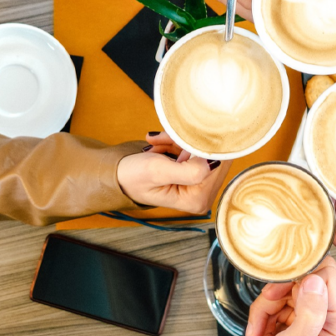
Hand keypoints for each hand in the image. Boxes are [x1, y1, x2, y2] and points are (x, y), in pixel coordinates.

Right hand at [115, 132, 231, 213]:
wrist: (118, 175)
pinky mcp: (193, 173)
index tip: (180, 136)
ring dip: (178, 141)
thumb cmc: (133, 177)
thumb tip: (214, 162)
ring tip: (156, 143)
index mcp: (197, 199)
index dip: (202, 146)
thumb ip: (187, 170)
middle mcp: (203, 195)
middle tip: (162, 138)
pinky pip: (192, 149)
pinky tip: (159, 146)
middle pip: (211, 156)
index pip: (217, 165)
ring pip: (200, 150)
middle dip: (187, 142)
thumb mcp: (158, 171)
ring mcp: (199, 184)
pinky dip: (176, 143)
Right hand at [247, 258, 335, 335]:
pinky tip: (266, 329)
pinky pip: (287, 295)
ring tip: (261, 328)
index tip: (276, 293)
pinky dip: (270, 309)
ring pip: (292, 285)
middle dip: (279, 293)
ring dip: (269, 304)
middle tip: (264, 313)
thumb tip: (315, 279)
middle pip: (309, 276)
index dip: (298, 278)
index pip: (329, 275)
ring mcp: (327, 312)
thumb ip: (308, 315)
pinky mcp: (313, 311)